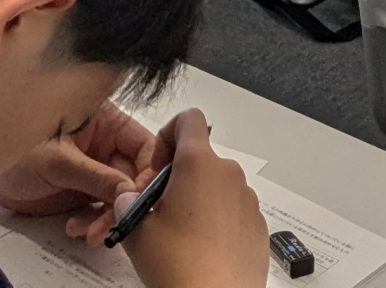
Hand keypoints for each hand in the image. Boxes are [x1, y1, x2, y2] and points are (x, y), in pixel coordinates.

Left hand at [0, 102, 160, 237]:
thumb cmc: (11, 146)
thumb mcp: (56, 161)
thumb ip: (95, 176)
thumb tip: (129, 191)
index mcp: (105, 120)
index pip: (144, 145)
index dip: (149, 173)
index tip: (139, 199)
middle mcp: (104, 143)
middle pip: (134, 176)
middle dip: (126, 203)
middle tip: (114, 224)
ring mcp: (93, 168)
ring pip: (119, 198)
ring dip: (108, 218)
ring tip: (88, 231)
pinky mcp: (81, 191)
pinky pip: (100, 211)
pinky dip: (92, 223)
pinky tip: (76, 228)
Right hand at [115, 112, 266, 287]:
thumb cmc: (182, 267)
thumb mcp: (137, 231)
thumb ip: (127, 203)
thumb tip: (128, 200)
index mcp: (198, 164)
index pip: (188, 119)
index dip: (168, 135)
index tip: (157, 166)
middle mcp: (228, 174)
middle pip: (200, 158)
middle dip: (177, 177)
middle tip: (160, 210)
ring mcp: (247, 200)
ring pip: (216, 185)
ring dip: (198, 200)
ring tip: (180, 236)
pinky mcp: (257, 225)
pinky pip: (233, 210)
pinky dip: (217, 220)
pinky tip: (202, 249)